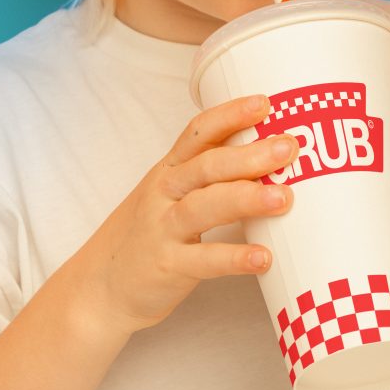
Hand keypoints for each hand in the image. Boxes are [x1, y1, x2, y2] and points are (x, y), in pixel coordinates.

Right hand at [77, 94, 297, 337]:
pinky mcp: (167, 266)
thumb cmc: (148, 233)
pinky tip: (264, 258)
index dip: (230, 114)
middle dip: (250, 154)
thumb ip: (210, 177)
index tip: (265, 103)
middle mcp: (164, 192)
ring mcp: (163, 228)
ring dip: (246, 198)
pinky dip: (234, 258)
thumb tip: (271, 159)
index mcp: (169, 169)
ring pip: (205, 206)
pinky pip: (204, 260)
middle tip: (289, 147)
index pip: (198, 132)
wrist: (99, 286)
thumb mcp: (170, 194)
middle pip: (207, 165)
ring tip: (284, 198)